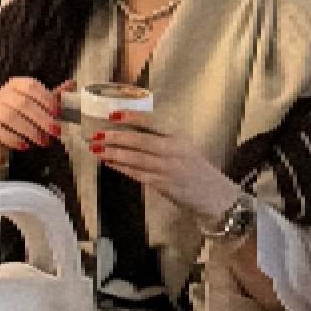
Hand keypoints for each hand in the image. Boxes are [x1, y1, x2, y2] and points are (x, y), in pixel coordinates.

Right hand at [0, 77, 69, 178]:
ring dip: (31, 131)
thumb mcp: (36, 108)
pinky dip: (14, 139)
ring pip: (11, 117)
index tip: (59, 112)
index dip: (46, 98)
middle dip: (42, 118)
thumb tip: (71, 84)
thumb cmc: (19, 120)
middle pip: (23, 103)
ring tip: (44, 141)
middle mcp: (2, 94)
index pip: (30, 86)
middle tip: (56, 131)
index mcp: (15, 85)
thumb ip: (51, 98)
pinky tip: (25, 146)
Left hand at [90, 110, 243, 219]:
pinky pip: (138, 175)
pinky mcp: (164, 185)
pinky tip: (109, 164)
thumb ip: (161, 138)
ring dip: (113, 153)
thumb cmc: (195, 169)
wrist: (215, 195)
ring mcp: (169, 168)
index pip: (152, 121)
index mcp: (178, 135)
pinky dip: (122, 169)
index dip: (131, 116)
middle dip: (116, 137)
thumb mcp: (183, 146)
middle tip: (96, 134)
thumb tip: (128, 130)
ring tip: (96, 149)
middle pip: (140, 140)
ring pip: (136, 158)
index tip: (112, 114)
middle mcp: (174, 149)